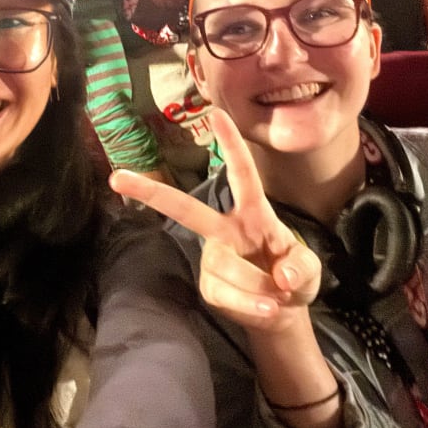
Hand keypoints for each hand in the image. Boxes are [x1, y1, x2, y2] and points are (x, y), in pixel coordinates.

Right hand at [110, 107, 321, 332]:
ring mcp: (213, 257)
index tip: (216, 113)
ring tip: (279, 297)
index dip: (231, 144)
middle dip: (151, 193)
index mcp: (254, 212)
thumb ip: (301, 267)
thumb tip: (279, 274)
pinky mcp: (208, 285)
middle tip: (117, 178)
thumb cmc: (293, 276)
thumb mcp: (310, 270)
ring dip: (258, 286)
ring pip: (225, 266)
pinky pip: (224, 294)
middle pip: (186, 209)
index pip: (242, 174)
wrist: (283, 314)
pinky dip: (249, 306)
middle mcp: (226, 229)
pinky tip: (265, 311)